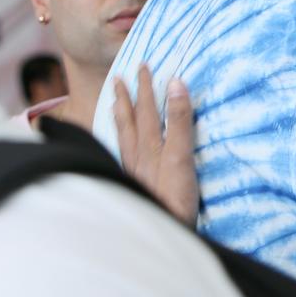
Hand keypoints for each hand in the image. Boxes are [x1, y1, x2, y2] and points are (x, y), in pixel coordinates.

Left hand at [113, 64, 198, 226]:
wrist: (160, 231)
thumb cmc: (175, 198)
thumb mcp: (182, 155)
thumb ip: (180, 120)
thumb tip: (176, 83)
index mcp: (151, 145)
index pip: (148, 108)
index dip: (146, 86)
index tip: (143, 65)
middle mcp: (138, 156)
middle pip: (130, 120)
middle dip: (127, 96)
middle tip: (120, 76)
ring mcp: (134, 171)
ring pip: (123, 137)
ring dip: (120, 116)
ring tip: (114, 102)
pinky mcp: (134, 185)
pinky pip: (122, 154)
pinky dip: (120, 141)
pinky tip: (121, 144)